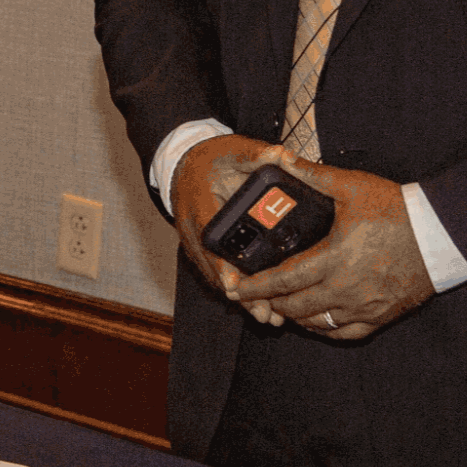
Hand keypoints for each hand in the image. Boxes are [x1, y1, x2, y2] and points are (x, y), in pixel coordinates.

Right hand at [171, 134, 279, 312]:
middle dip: (239, 294)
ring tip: (266, 316)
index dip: (222, 266)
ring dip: (239, 297)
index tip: (234, 285)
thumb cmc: (210, 158)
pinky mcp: (201, 248)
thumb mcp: (233, 150)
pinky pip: (215, 271)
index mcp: (202, 207)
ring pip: (214, 275)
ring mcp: (195, 241)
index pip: (210, 241)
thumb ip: (257, 154)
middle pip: (214, 269)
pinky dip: (233, 288)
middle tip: (264, 313)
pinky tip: (254, 301)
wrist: (183, 163)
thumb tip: (283, 155)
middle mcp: (195, 230)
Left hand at [227, 148, 434, 340]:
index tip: (235, 290)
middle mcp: (346, 288)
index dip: (256, 287)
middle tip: (255, 297)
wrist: (444, 234)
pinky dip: (325, 328)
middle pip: (296, 307)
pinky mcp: (383, 315)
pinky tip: (316, 319)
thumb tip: (281, 158)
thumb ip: (312, 175)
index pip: (284, 280)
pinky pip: (346, 332)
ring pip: (318, 323)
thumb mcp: (352, 186)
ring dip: (296, 317)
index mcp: (334, 258)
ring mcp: (365, 306)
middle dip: (271, 303)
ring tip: (282, 306)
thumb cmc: (397, 208)